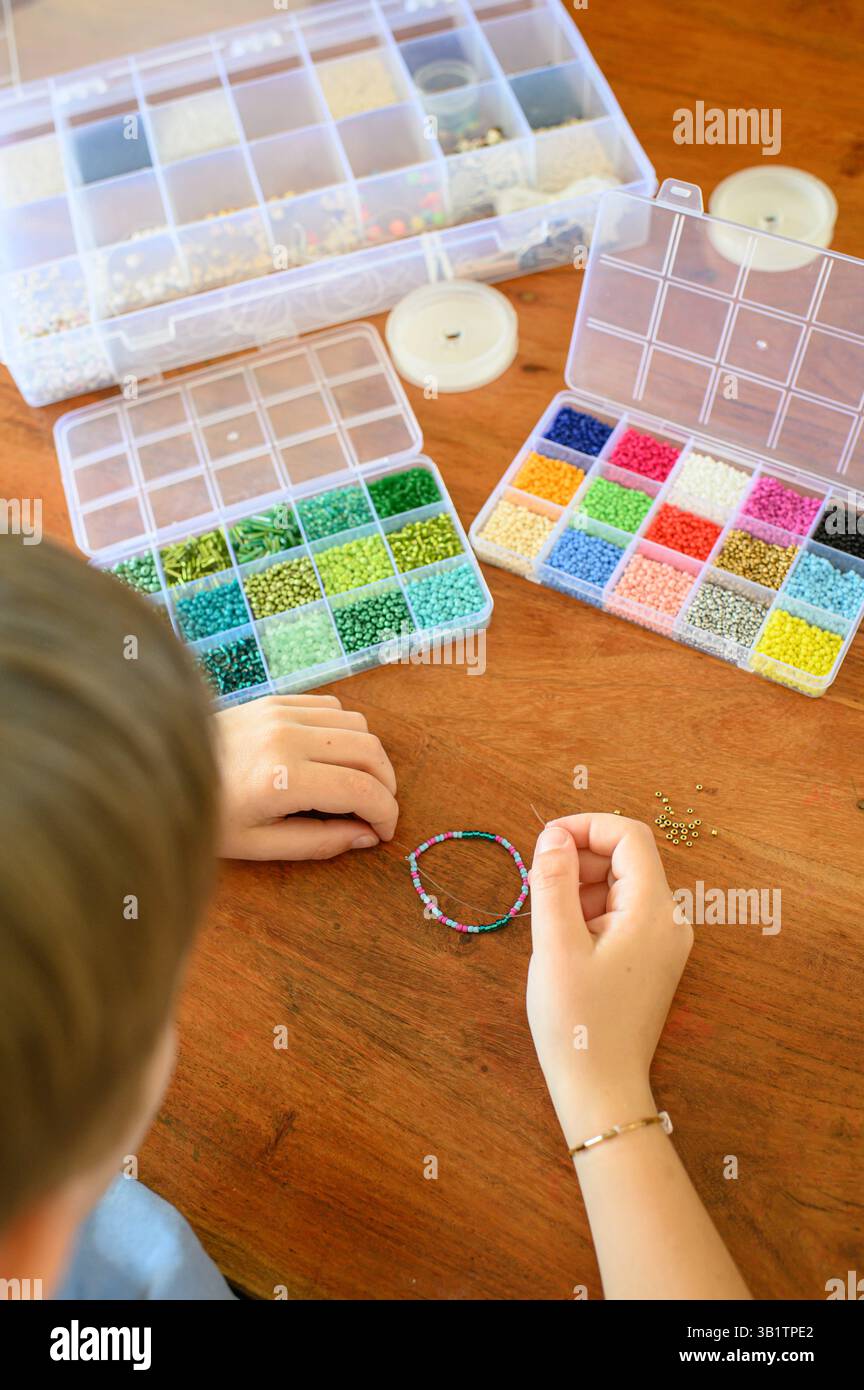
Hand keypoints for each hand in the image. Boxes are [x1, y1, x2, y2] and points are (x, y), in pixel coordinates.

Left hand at [214, 694, 397, 859]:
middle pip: (370, 752)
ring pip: (358, 725)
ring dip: (368, 757)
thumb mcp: (260, 845)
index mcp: (282, 778)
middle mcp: (287, 737)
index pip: (361, 789)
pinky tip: (331, 758)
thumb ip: (318, 842)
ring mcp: (281, 712)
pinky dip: (345, 734)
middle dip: (385, 785)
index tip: (385, 832)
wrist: (160, 771)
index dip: (386, 813)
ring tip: (355, 785)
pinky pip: (332, 708)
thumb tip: (366, 836)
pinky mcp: (275, 700)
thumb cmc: (206, 815)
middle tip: (376, 811)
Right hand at [526, 814, 692, 1147]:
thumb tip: (553, 835)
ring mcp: (663, 942)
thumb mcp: (555, 944)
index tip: (544, 843)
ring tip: (547, 923)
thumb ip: (554, 881)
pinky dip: (588, 912)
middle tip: (537, 886)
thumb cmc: (578, 1022)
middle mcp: (669, 921)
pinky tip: (563, 942)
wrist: (601, 1090)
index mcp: (653, 911)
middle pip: (626, 858)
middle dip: (579, 859)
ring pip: (621, 885)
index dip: (585, 827)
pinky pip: (620, 914)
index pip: (628, 836)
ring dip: (580, 887)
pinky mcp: (650, 960)